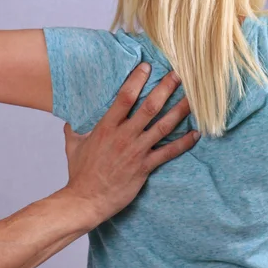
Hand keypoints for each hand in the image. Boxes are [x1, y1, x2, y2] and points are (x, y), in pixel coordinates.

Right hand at [63, 64, 198, 223]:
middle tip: (179, 74)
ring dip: (180, 110)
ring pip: (164, 126)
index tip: (147, 67)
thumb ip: (73, 130)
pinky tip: (196, 133)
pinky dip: (184, 142)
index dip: (137, 80)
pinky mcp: (145, 167)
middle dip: (166, 88)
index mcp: (105, 128)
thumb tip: (70, 120)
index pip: (124, 97)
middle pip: (150, 107)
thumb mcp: (72, 146)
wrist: (87, 199)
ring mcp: (136, 151)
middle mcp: (123, 136)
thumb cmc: (80, 173)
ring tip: (194, 96)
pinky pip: (169, 152)